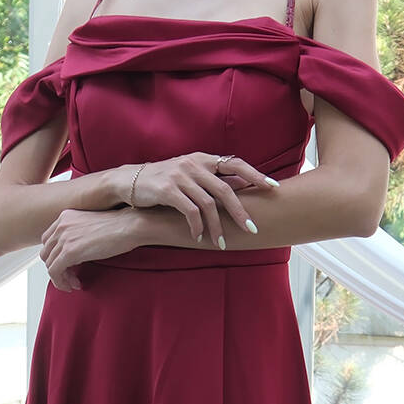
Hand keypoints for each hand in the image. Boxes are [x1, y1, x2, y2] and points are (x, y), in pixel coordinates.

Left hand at [39, 206, 140, 292]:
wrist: (130, 225)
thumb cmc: (120, 226)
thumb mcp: (92, 225)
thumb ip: (79, 234)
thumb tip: (76, 253)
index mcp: (65, 216)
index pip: (48, 239)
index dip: (55, 255)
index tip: (66, 265)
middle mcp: (61, 225)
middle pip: (46, 252)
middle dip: (56, 267)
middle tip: (70, 276)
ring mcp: (64, 238)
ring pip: (49, 264)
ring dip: (60, 277)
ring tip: (74, 283)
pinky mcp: (69, 252)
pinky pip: (54, 272)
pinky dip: (61, 282)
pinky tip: (74, 285)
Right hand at [124, 154, 278, 245]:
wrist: (130, 181)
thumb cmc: (165, 181)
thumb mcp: (191, 175)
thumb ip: (215, 179)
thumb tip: (244, 184)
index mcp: (203, 160)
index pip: (236, 164)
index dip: (256, 175)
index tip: (273, 188)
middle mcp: (194, 165)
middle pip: (225, 189)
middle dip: (240, 212)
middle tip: (251, 229)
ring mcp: (180, 176)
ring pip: (208, 204)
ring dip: (217, 227)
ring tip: (221, 243)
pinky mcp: (167, 190)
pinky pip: (189, 211)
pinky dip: (196, 226)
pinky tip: (198, 237)